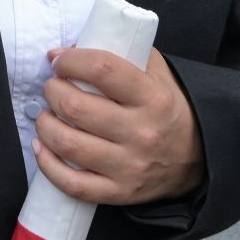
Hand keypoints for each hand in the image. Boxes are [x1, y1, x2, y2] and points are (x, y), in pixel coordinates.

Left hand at [31, 47, 205, 207]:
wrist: (197, 159)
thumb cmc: (167, 108)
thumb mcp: (157, 73)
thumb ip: (124, 53)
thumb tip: (72, 47)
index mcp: (152, 97)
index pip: (102, 69)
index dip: (71, 60)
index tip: (58, 60)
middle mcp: (141, 132)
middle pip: (76, 107)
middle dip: (52, 92)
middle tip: (51, 87)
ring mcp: (129, 166)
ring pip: (69, 145)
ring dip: (45, 125)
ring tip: (46, 115)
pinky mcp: (119, 192)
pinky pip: (73, 184)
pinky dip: (48, 165)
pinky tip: (42, 148)